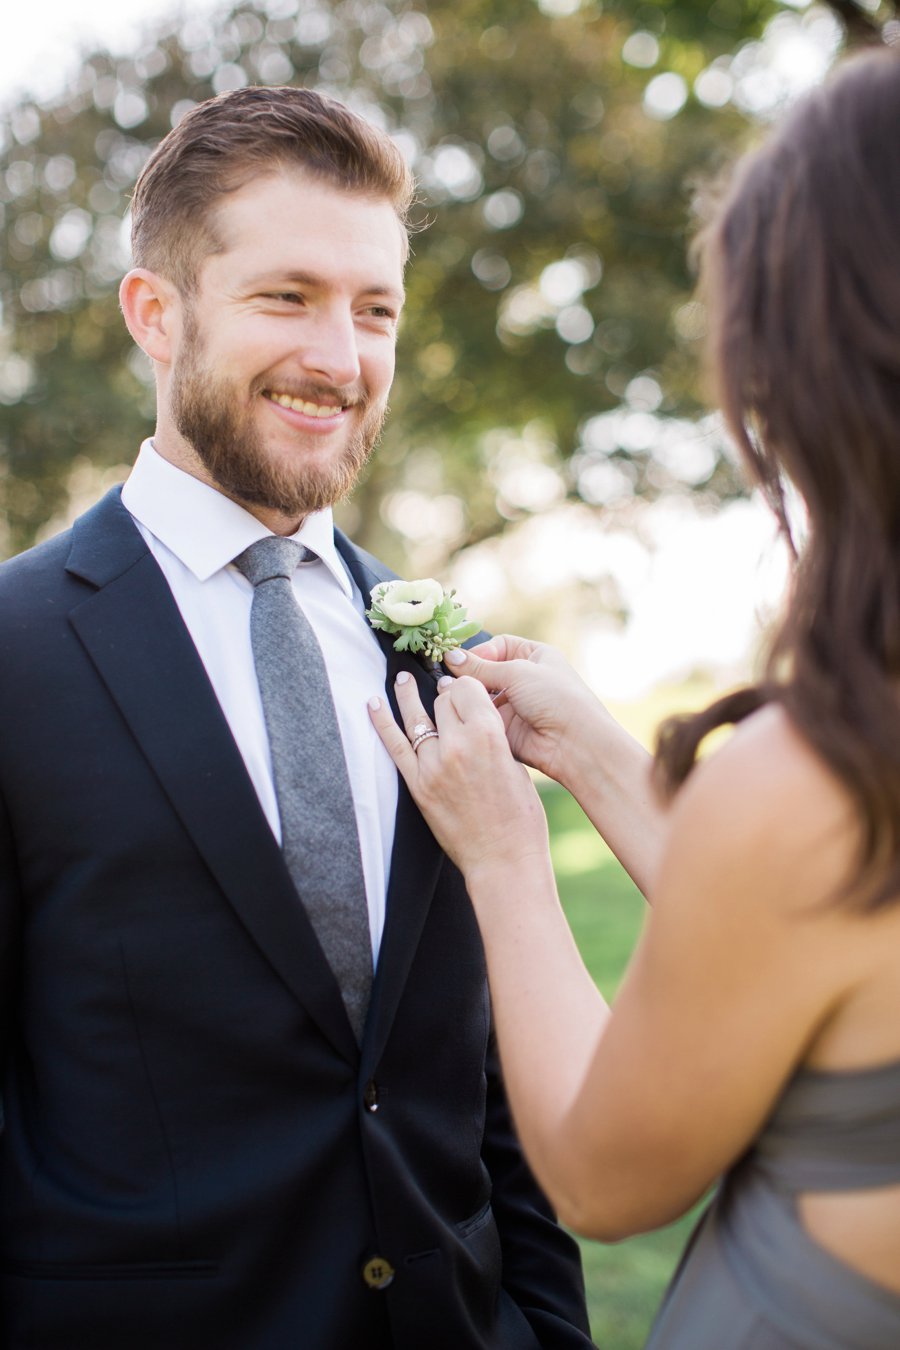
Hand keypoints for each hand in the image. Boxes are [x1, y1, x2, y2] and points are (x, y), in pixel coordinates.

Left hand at [368, 670, 549, 880]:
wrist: (503, 858)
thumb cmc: (520, 816)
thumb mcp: (515, 764)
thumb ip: (493, 735)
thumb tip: (476, 715)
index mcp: (489, 735)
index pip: (467, 690)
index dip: (467, 688)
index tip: (466, 691)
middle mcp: (458, 744)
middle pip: (443, 701)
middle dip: (447, 698)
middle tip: (447, 699)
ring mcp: (434, 765)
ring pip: (419, 717)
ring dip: (409, 695)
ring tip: (402, 679)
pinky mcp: (418, 785)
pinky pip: (394, 745)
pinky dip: (382, 722)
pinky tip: (373, 704)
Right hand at [440, 636, 605, 789]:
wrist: (574, 743)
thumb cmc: (556, 698)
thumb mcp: (518, 673)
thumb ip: (481, 667)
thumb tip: (450, 657)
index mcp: (534, 656)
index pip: (498, 646)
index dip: (479, 653)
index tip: (458, 661)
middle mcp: (524, 679)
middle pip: (487, 672)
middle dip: (469, 677)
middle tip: (448, 681)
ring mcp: (516, 704)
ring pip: (482, 696)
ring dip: (469, 697)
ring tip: (452, 698)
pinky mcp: (507, 728)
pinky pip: (483, 718)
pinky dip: (472, 716)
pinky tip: (461, 715)